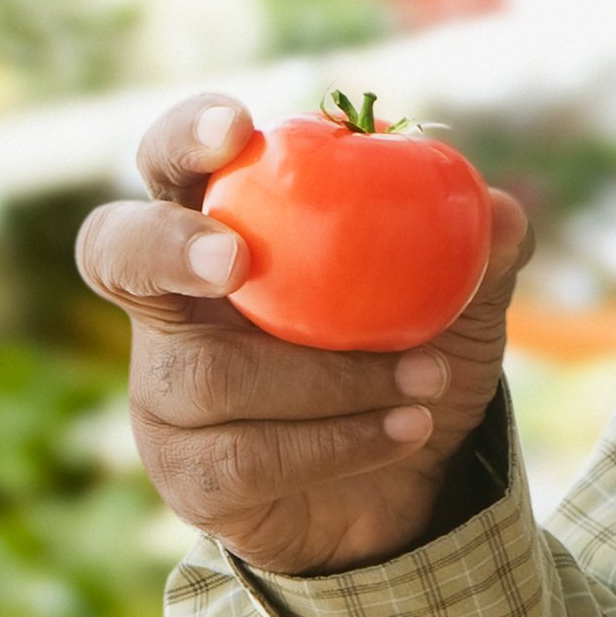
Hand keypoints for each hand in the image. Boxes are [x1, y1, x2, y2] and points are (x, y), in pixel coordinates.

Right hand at [76, 94, 532, 577]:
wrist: (414, 488)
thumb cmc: (412, 364)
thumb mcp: (460, 307)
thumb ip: (475, 255)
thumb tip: (499, 211)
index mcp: (226, 232)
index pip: (171, 167)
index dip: (182, 139)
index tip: (236, 128)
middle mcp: (174, 305)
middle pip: (116, 252)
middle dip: (168, 247)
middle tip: (235, 259)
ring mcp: (166, 393)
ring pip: (215, 374)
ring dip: (333, 378)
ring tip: (427, 381)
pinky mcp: (189, 473)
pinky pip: (250, 455)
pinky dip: (341, 441)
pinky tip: (405, 429)